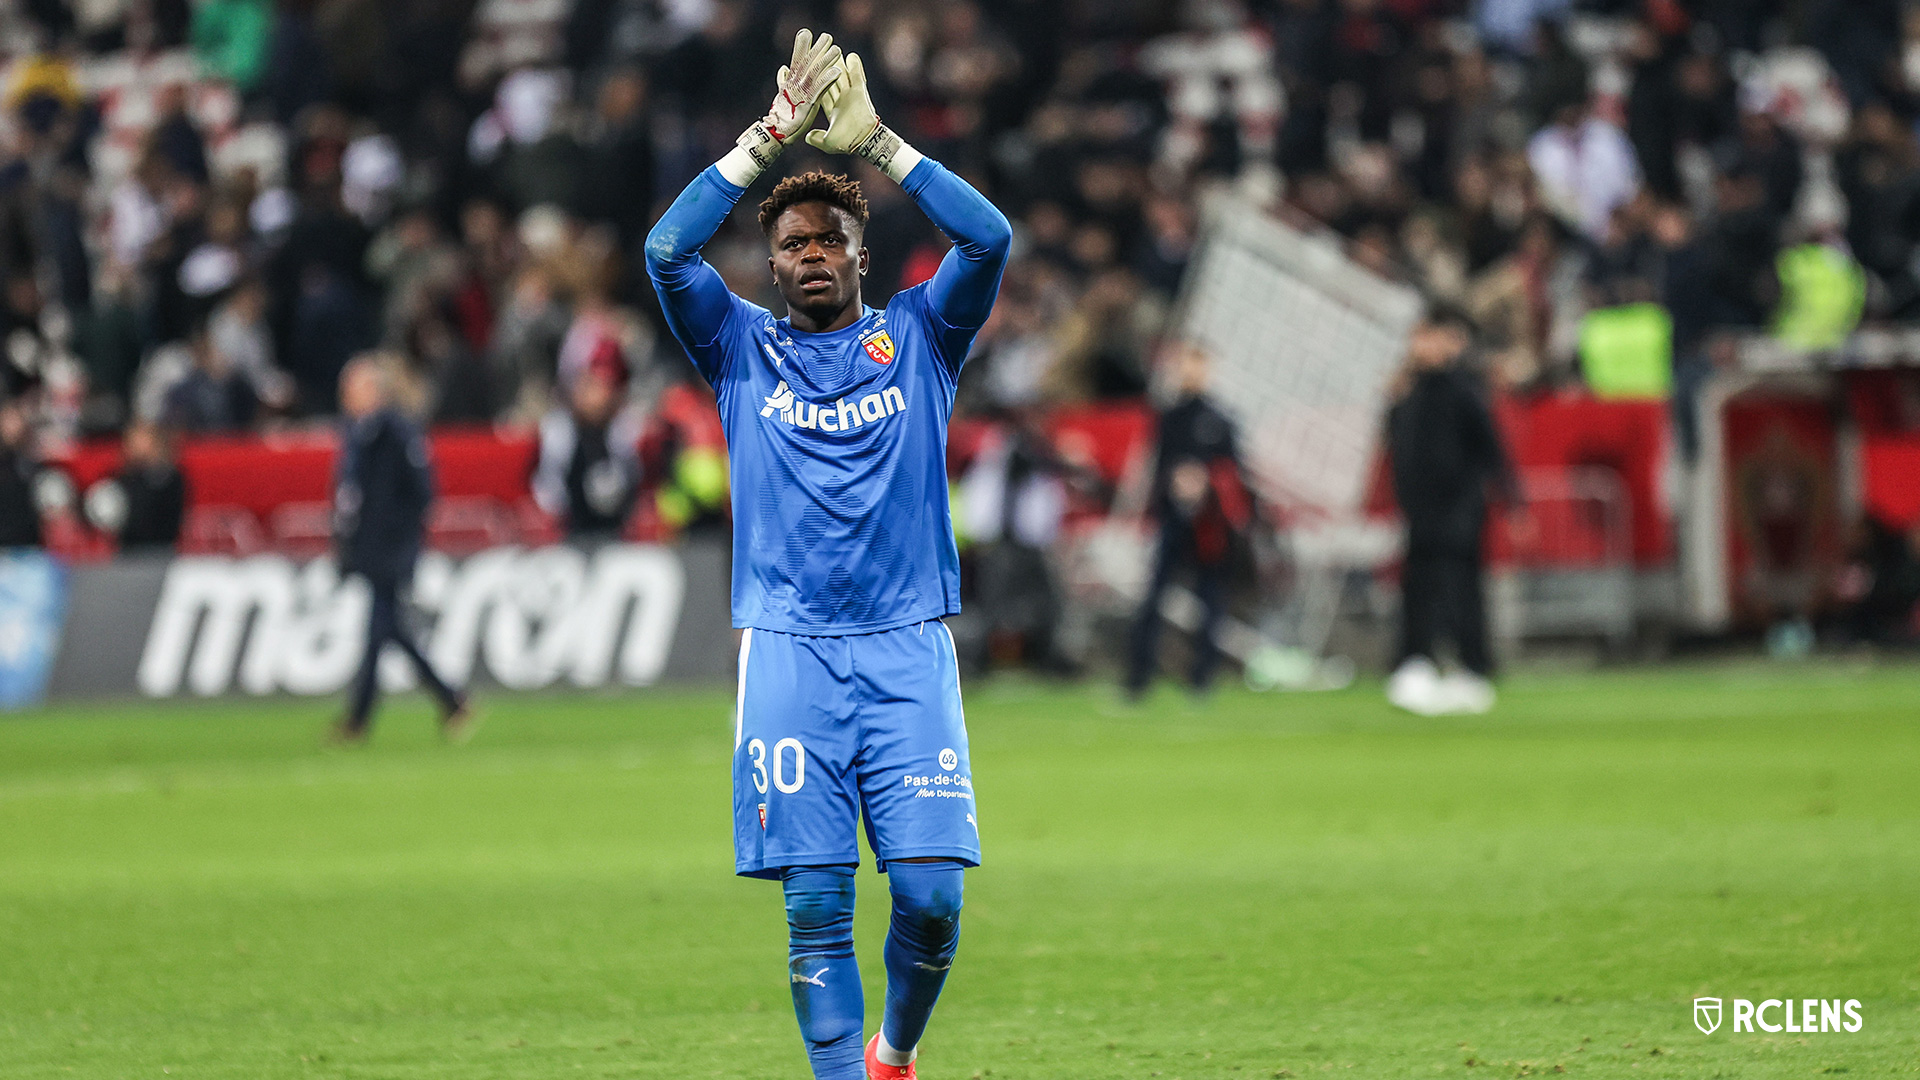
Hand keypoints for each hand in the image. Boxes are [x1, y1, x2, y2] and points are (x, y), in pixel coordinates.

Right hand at [765, 29, 843, 141]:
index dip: (801, 46)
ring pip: (815, 72)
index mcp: (790, 82)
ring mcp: (802, 93)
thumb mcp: (782, 95)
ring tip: (837, 49)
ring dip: (826, 60)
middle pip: (807, 62)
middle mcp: (795, 84)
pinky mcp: (809, 103)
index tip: (806, 33)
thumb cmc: (781, 116)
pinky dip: (828, 79)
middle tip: (827, 36)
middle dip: (816, 48)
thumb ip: (784, 81)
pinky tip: (837, 71)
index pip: (796, 60)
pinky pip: (820, 89)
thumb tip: (784, 68)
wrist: (776, 133)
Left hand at [807, 52, 912, 177]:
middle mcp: (840, 99)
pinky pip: (857, 77)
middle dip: (824, 66)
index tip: (807, 70)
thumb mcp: (827, 142)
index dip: (813, 80)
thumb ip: (817, 139)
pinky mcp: (860, 93)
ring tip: (833, 49)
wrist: (863, 143)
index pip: (819, 89)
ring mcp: (851, 95)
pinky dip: (855, 67)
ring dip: (838, 63)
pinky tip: (851, 56)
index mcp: (831, 109)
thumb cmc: (846, 143)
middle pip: (829, 78)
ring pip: (842, 75)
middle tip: (818, 52)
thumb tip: (807, 137)